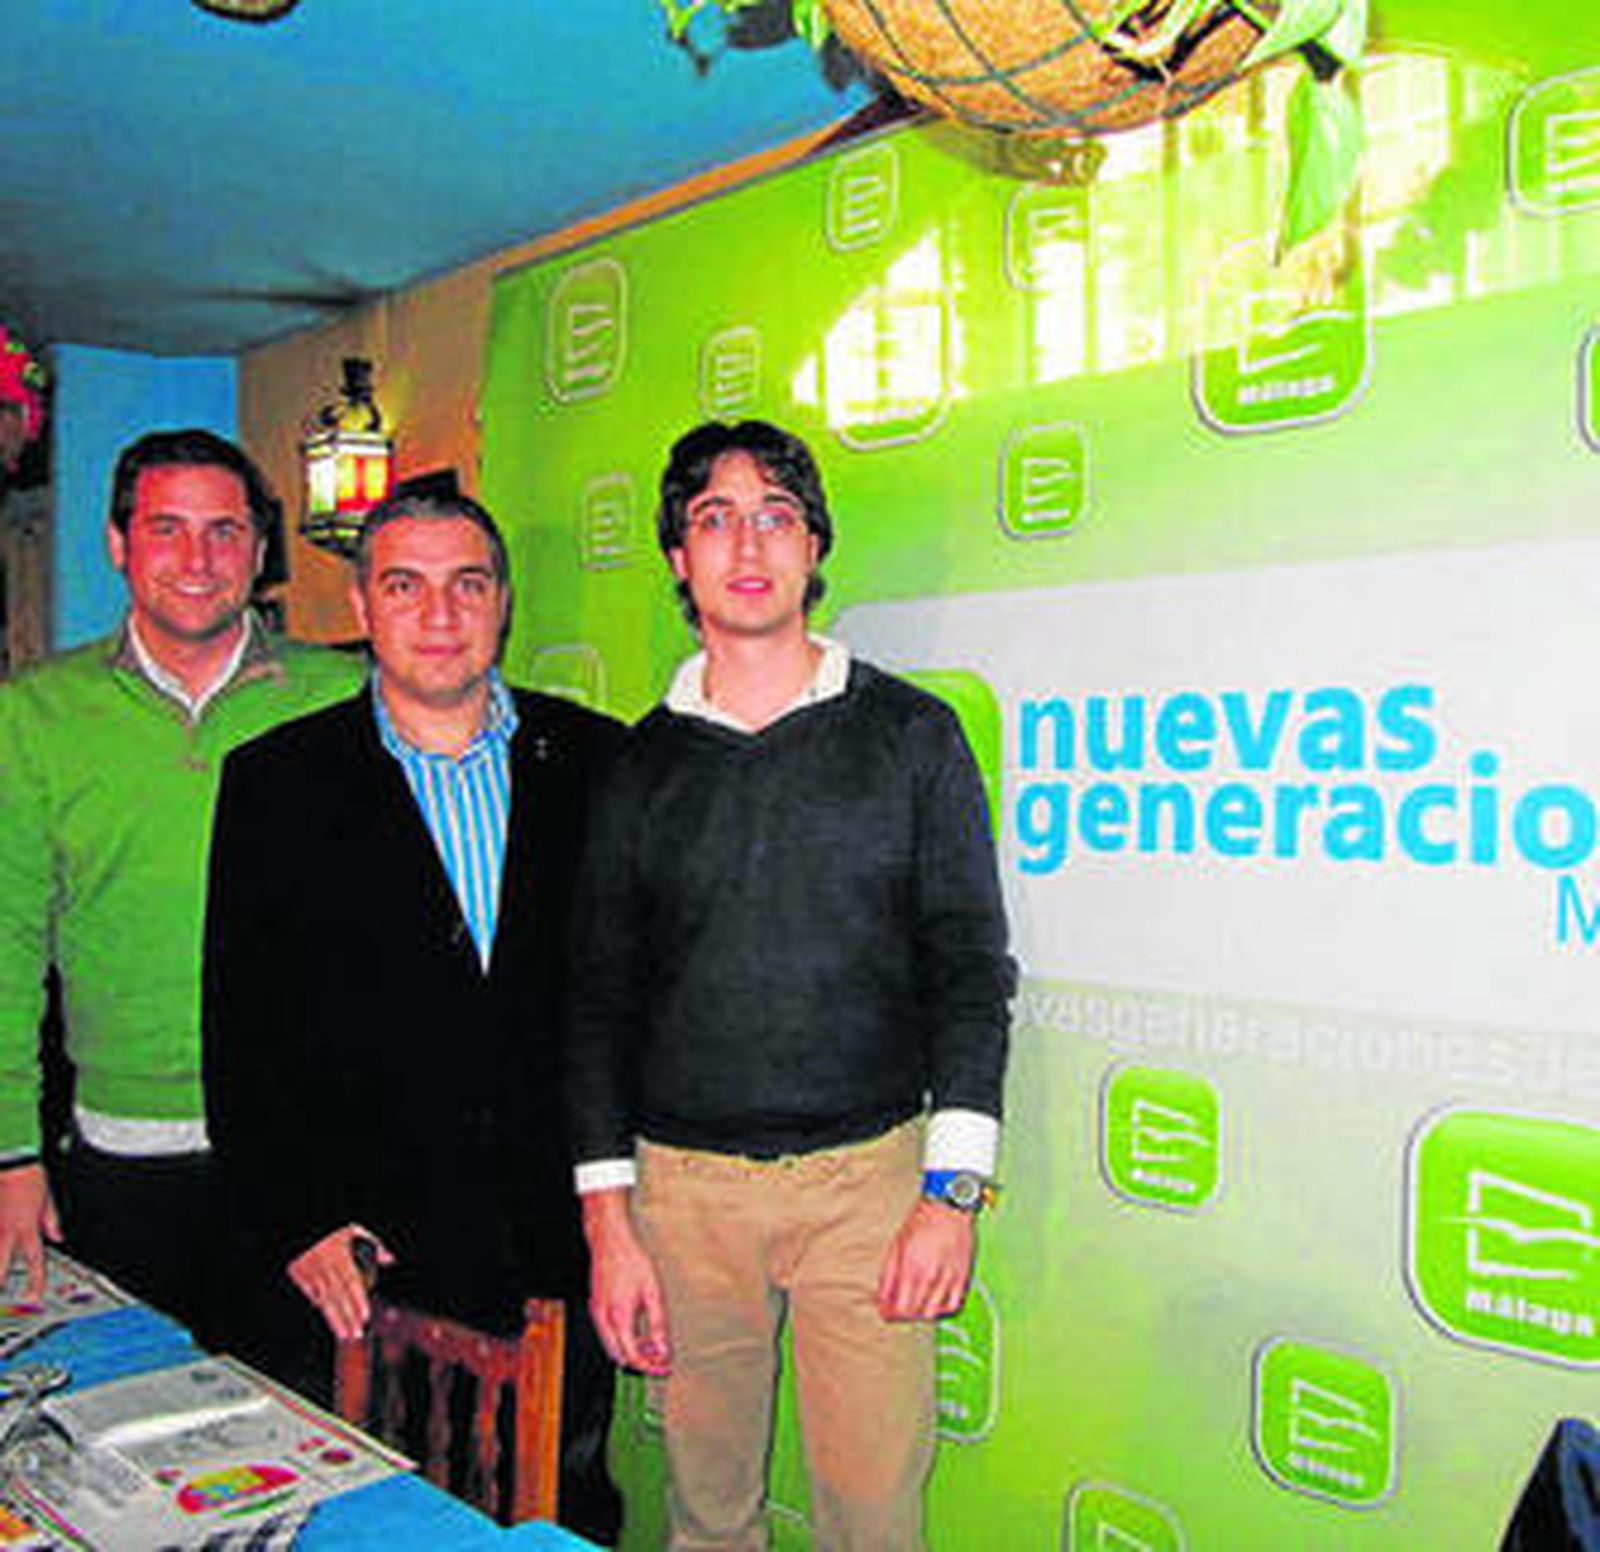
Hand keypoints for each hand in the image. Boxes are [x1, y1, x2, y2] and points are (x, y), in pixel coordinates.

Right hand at [0, 1164, 60, 1300]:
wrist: (11, 1159)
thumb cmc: (29, 1175)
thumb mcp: (48, 1198)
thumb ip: (51, 1221)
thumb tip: (57, 1236)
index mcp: (27, 1228)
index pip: (35, 1261)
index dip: (36, 1281)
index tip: (34, 1294)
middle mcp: (6, 1231)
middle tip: (3, 1293)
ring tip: (0, 1279)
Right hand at [286, 1225, 393, 1341]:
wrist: (304, 1227)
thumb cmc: (332, 1229)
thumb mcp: (354, 1231)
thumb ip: (374, 1245)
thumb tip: (389, 1258)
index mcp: (340, 1256)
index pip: (351, 1282)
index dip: (358, 1301)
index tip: (365, 1316)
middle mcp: (326, 1267)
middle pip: (339, 1297)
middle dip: (348, 1317)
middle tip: (358, 1333)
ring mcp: (312, 1274)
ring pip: (325, 1301)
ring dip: (336, 1320)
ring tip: (345, 1335)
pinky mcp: (301, 1278)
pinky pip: (313, 1298)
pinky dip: (322, 1310)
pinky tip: (331, 1322)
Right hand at [581, 1189, 670, 1375]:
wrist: (610, 1241)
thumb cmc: (632, 1261)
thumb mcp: (653, 1293)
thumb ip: (658, 1324)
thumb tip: (664, 1350)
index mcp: (619, 1317)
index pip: (633, 1357)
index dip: (651, 1367)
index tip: (665, 1368)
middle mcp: (603, 1319)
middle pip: (620, 1358)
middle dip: (641, 1363)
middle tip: (661, 1359)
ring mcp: (596, 1314)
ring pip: (612, 1348)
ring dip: (631, 1352)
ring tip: (653, 1344)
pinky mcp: (595, 1308)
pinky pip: (607, 1335)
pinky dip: (622, 1340)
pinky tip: (638, 1331)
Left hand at [877, 1198, 975, 1321]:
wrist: (947, 1208)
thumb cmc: (920, 1222)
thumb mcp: (896, 1245)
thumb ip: (888, 1275)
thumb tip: (882, 1297)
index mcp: (912, 1268)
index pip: (901, 1308)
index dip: (891, 1314)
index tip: (885, 1312)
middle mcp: (931, 1276)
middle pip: (915, 1313)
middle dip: (903, 1314)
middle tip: (897, 1308)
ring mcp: (948, 1278)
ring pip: (933, 1312)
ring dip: (921, 1313)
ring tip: (914, 1304)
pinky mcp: (962, 1277)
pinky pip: (952, 1304)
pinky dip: (941, 1309)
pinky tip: (933, 1302)